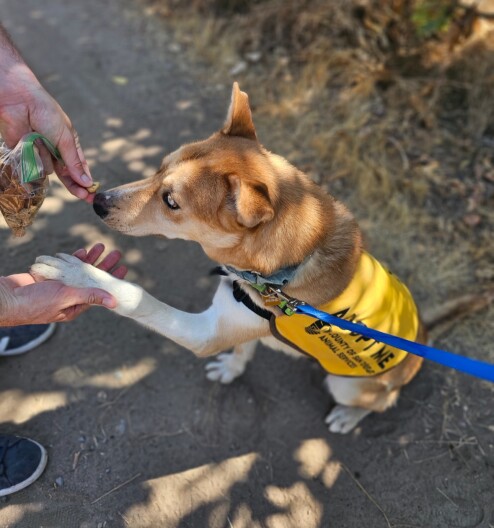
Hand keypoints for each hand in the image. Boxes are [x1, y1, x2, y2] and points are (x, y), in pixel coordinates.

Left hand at [0, 27, 93, 201]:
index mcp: (70, 146)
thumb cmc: (46, 113)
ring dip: (47, 159)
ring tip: (41, 140)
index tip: (91, 194)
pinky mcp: (26, 156)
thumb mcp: (66, 138)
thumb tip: (86, 182)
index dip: (86, 182)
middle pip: (67, 176)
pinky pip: (33, 167)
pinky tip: (33, 146)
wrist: (19, 101)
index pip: (80, 169)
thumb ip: (74, 162)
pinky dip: (34, 160)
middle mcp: (56, 153)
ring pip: (49, 170)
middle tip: (83, 196)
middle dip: (74, 186)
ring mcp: (41, 155)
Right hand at [0, 244, 126, 325]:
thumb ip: (89, 296)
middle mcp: (69, 296)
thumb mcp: (66, 298)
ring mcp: (58, 286)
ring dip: (90, 259)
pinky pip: (64, 266)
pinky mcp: (48, 277)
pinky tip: (82, 251)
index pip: (98, 291)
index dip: (111, 279)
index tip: (123, 268)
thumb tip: (114, 302)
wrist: (7, 298)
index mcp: (75, 305)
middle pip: (91, 279)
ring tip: (102, 246)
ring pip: (78, 270)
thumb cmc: (34, 304)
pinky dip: (72, 258)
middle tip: (117, 253)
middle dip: (104, 265)